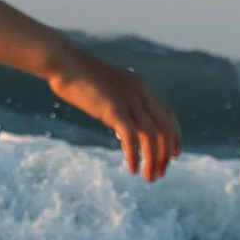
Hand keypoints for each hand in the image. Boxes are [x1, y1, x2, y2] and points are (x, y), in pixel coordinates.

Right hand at [48, 50, 180, 181]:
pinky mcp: (113, 108)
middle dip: (165, 154)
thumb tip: (121, 127)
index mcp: (141, 86)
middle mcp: (140, 92)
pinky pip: (131, 137)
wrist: (64, 62)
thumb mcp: (107, 90)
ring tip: (148, 177)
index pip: (168, 115)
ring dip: (153, 160)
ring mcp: (128, 99)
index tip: (174, 156)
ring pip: (151, 136)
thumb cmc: (79, 76)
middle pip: (164, 128)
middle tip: (159, 174)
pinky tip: (133, 169)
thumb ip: (119, 106)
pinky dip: (135, 155)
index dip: (175, 136)